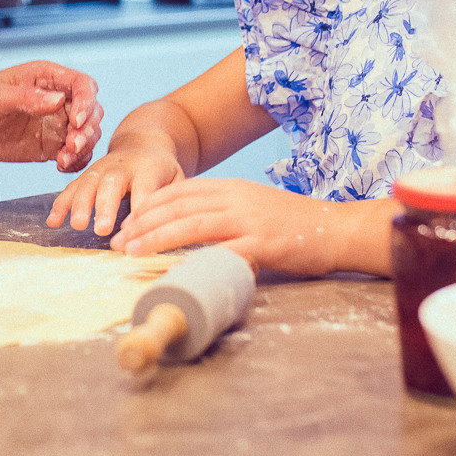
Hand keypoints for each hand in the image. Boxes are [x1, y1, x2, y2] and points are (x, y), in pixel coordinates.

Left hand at [0, 62, 101, 171]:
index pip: (83, 85)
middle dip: (88, 128)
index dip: (87, 102)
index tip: (77, 122)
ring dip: (83, 147)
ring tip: (63, 159)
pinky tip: (61, 167)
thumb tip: (58, 100)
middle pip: (92, 110)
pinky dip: (75, 161)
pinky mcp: (48, 145)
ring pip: (87, 134)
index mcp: (46, 77)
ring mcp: (54, 123)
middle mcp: (56, 99)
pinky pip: (73, 154)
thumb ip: (27, 98)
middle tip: (72, 145)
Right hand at [47, 141, 184, 235]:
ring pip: (88, 183)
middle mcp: (122, 166)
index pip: (145, 187)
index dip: (139, 207)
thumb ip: (172, 202)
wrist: (143, 145)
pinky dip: (61, 204)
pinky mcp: (86, 175)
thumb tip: (170, 231)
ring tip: (78, 225)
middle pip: (112, 184)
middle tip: (102, 230)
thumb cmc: (162, 172)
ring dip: (81, 205)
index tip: (135, 232)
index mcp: (149, 167)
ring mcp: (101, 168)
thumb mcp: (177, 180)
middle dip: (106, 207)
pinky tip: (53, 222)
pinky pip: (71, 188)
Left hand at [110, 179, 361, 275]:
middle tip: (117, 242)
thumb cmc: (295, 225)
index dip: (149, 206)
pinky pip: (223, 250)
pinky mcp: (263, 242)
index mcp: (232, 188)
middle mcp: (236, 197)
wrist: (338, 229)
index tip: (127, 222)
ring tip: (131, 252)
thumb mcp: (254, 208)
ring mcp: (249, 218)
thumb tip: (190, 230)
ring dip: (157, 237)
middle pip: (178, 205)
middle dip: (142, 223)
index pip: (179, 191)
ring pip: (192, 223)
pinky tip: (175, 268)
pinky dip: (196, 258)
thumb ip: (224, 214)